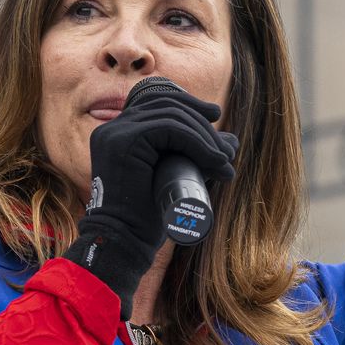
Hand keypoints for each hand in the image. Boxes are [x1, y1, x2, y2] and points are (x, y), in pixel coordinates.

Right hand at [60, 80, 238, 318]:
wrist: (124, 242)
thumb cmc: (145, 218)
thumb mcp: (171, 177)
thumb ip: (192, 157)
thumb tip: (232, 141)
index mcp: (118, 133)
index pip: (157, 102)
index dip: (189, 104)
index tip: (215, 116)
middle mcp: (112, 128)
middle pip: (166, 104)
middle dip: (202, 121)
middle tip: (226, 146)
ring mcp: (115, 132)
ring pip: (171, 115)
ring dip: (205, 136)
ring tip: (223, 160)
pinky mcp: (124, 141)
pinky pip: (169, 127)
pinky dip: (197, 141)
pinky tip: (213, 158)